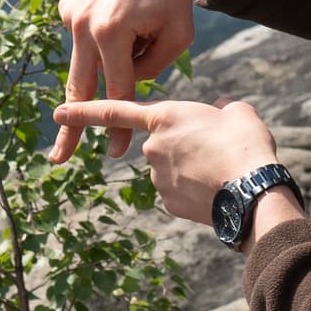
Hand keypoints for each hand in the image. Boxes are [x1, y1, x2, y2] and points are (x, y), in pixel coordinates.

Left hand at [44, 96, 281, 227]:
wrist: (251, 190)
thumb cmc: (246, 145)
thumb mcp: (239, 113)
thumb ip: (222, 108)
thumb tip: (222, 111)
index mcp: (164, 117)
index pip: (114, 110)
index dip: (84, 111)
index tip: (59, 112)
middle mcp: (152, 147)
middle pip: (161, 144)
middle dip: (182, 147)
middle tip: (216, 150)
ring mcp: (157, 177)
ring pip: (171, 170)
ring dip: (190, 170)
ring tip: (221, 170)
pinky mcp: (167, 202)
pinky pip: (178, 192)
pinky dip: (193, 191)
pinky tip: (216, 190)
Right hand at [49, 0, 247, 162]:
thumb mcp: (179, 35)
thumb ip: (153, 68)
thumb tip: (123, 84)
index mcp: (113, 31)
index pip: (117, 89)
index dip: (118, 125)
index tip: (116, 152)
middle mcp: (83, 22)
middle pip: (80, 86)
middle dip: (73, 126)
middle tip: (59, 159)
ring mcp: (70, 12)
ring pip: (88, 60)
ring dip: (111, 57)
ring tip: (140, 18)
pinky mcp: (67, 5)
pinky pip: (86, 40)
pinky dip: (105, 39)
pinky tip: (123, 11)